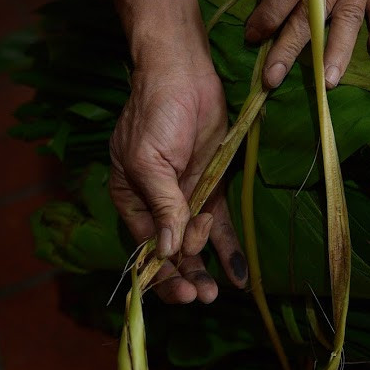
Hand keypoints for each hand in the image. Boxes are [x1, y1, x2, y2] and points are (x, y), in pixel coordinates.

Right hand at [108, 58, 246, 303]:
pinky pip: (220, 223)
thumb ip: (162, 205)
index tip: (182, 292)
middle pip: (171, 251)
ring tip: (219, 291)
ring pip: (196, 243)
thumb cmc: (156, 113)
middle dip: (186, 276)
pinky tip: (238, 273)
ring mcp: (186, 196)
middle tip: (204, 295)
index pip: (145, 247)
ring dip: (206, 267)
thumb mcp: (149, 160)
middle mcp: (158, 204)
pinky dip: (227, 248)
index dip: (161, 273)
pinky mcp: (211, 185)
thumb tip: (168, 250)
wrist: (184, 75)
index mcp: (132, 200)